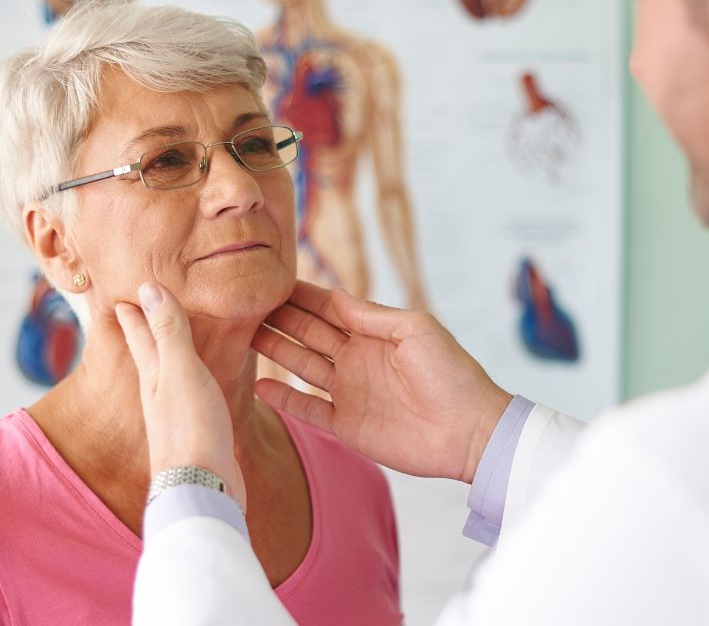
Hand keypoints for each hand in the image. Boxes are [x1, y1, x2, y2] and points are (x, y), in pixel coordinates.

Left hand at [116, 282, 246, 508]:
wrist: (204, 487)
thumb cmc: (191, 429)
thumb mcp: (181, 372)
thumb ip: (169, 331)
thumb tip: (149, 289)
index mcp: (154, 375)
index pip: (138, 334)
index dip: (131, 311)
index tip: (120, 292)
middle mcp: (161, 393)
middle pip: (148, 352)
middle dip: (141, 329)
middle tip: (134, 306)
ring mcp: (178, 413)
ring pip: (169, 372)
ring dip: (167, 351)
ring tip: (170, 336)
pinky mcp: (200, 429)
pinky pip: (193, 391)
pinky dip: (193, 376)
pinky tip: (201, 381)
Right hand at [254, 282, 512, 482]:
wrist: (469, 430)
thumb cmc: (451, 374)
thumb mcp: (416, 331)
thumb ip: (372, 316)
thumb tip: (335, 294)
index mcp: (374, 332)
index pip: (328, 307)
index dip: (299, 294)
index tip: (267, 279)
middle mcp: (356, 358)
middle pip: (308, 333)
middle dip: (277, 317)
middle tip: (240, 302)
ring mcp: (349, 391)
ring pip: (301, 366)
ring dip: (273, 351)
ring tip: (239, 336)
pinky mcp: (347, 425)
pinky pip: (307, 408)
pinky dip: (283, 398)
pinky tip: (257, 385)